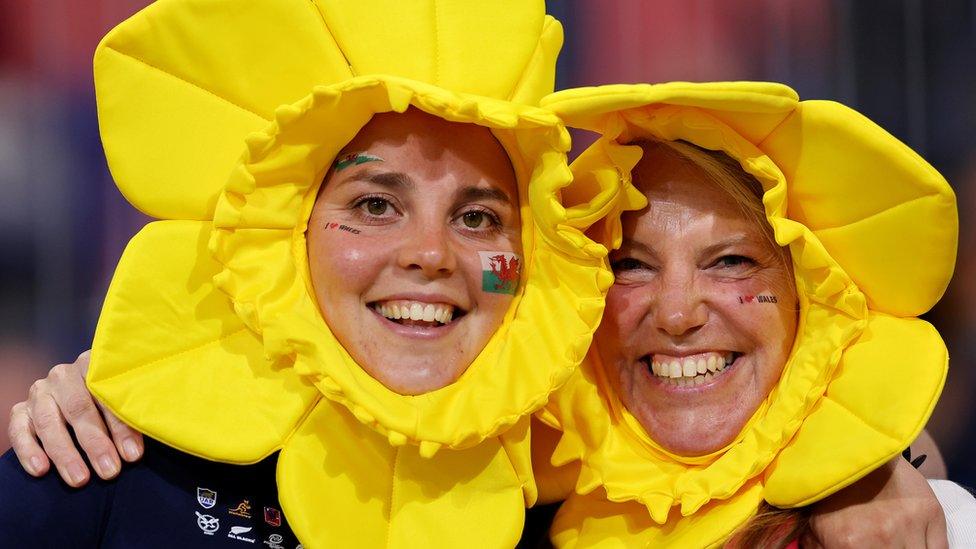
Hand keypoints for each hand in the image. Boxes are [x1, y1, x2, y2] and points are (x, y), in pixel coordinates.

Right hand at [7, 350, 143, 486]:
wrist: (84, 392)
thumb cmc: (114, 398)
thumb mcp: (124, 398)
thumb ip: (130, 414)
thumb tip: (136, 450)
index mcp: (95, 366)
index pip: (108, 395)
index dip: (121, 427)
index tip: (133, 455)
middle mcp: (64, 375)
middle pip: (78, 409)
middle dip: (95, 443)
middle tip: (110, 470)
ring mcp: (40, 392)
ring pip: (49, 422)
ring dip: (65, 454)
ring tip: (80, 479)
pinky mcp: (22, 409)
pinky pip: (19, 430)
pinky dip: (28, 450)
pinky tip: (41, 470)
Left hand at [804, 455, 947, 547]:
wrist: (854, 445)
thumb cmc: (833, 484)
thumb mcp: (817, 521)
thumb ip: (820, 547)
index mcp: (849, 543)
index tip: (860, 546)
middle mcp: (882, 538)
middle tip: (878, 540)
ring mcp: (909, 526)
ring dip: (906, 548)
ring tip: (893, 538)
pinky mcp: (931, 512)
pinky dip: (928, 548)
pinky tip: (912, 540)